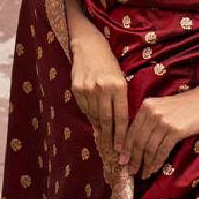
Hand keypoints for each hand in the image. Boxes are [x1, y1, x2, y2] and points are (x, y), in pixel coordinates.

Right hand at [70, 28, 128, 156]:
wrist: (88, 46)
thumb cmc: (110, 64)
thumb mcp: (121, 78)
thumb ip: (121, 100)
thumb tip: (120, 126)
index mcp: (118, 86)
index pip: (121, 117)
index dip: (121, 135)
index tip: (121, 149)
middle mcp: (103, 88)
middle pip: (107, 120)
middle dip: (110, 138)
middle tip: (112, 152)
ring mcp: (88, 89)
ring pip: (95, 116)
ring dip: (100, 129)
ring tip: (104, 141)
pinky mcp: (77, 89)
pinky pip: (85, 109)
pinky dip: (90, 117)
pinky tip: (95, 122)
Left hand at [119, 74, 198, 178]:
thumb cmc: (184, 106)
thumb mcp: (161, 108)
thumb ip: (148, 120)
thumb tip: (136, 143)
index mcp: (145, 107)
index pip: (131, 131)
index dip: (125, 148)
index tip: (122, 160)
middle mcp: (152, 113)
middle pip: (138, 141)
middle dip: (133, 159)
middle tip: (130, 171)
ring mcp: (163, 122)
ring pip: (149, 148)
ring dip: (145, 164)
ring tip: (143, 174)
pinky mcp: (175, 130)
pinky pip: (162, 150)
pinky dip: (157, 162)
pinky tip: (154, 169)